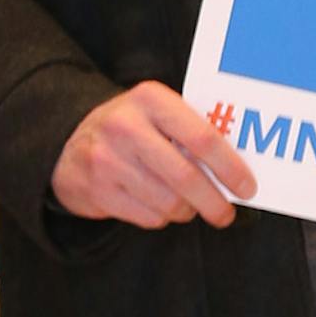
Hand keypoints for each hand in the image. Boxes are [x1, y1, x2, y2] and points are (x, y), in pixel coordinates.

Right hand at [50, 83, 255, 230]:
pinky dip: (161, 217)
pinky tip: (156, 203)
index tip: (247, 186)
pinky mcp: (98, 190)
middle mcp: (126, 126)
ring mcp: (108, 159)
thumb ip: (191, 130)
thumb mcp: (156, 113)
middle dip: (215, 203)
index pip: (202, 136)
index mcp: (150, 99)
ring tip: (186, 204)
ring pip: (170, 203)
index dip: (230, 167)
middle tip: (226, 213)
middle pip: (187, 178)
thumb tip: (237, 169)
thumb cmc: (130, 128)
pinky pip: (149, 218)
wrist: (68, 143)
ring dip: (186, 211)